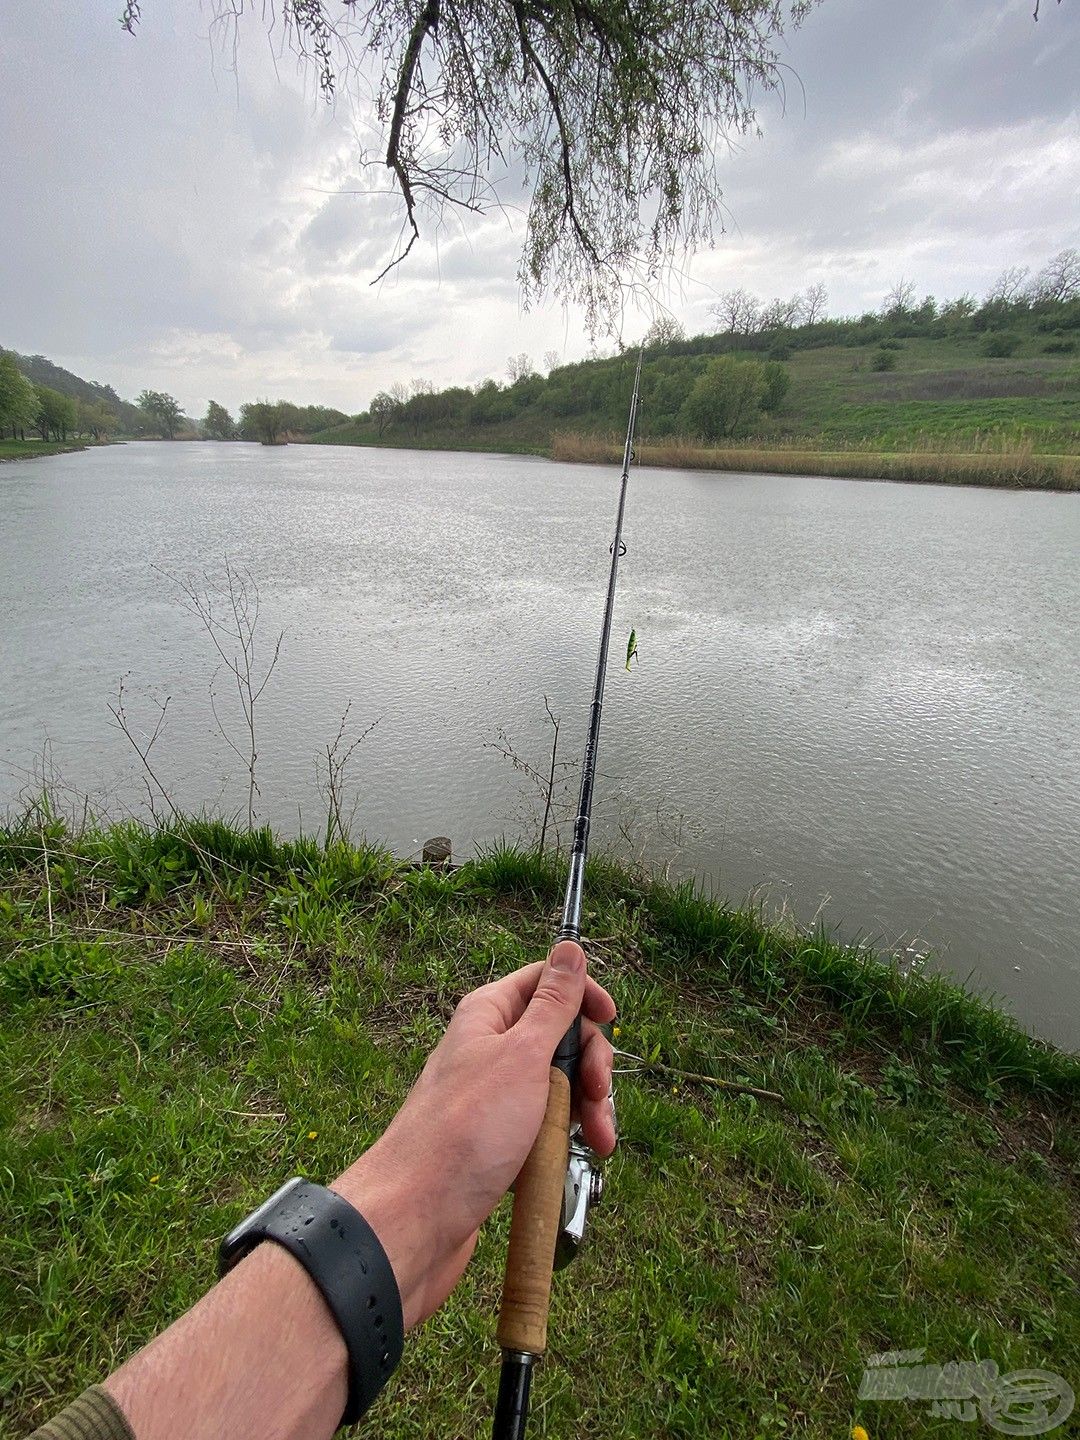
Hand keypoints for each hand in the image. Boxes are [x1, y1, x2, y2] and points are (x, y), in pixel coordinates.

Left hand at [334, 942, 615, 1327]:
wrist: (417, 1217)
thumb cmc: (465, 1131)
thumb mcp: (522, 1056)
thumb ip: (552, 1004)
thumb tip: (570, 949)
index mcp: (489, 1016)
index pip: (545, 982)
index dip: (583, 996)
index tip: (610, 1020)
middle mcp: (490, 1051)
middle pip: (560, 1038)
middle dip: (591, 1066)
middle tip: (596, 1094)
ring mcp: (495, 1099)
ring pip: (559, 1088)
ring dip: (587, 1111)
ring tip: (599, 1141)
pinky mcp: (499, 1142)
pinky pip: (545, 1129)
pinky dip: (566, 1141)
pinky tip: (577, 1159)